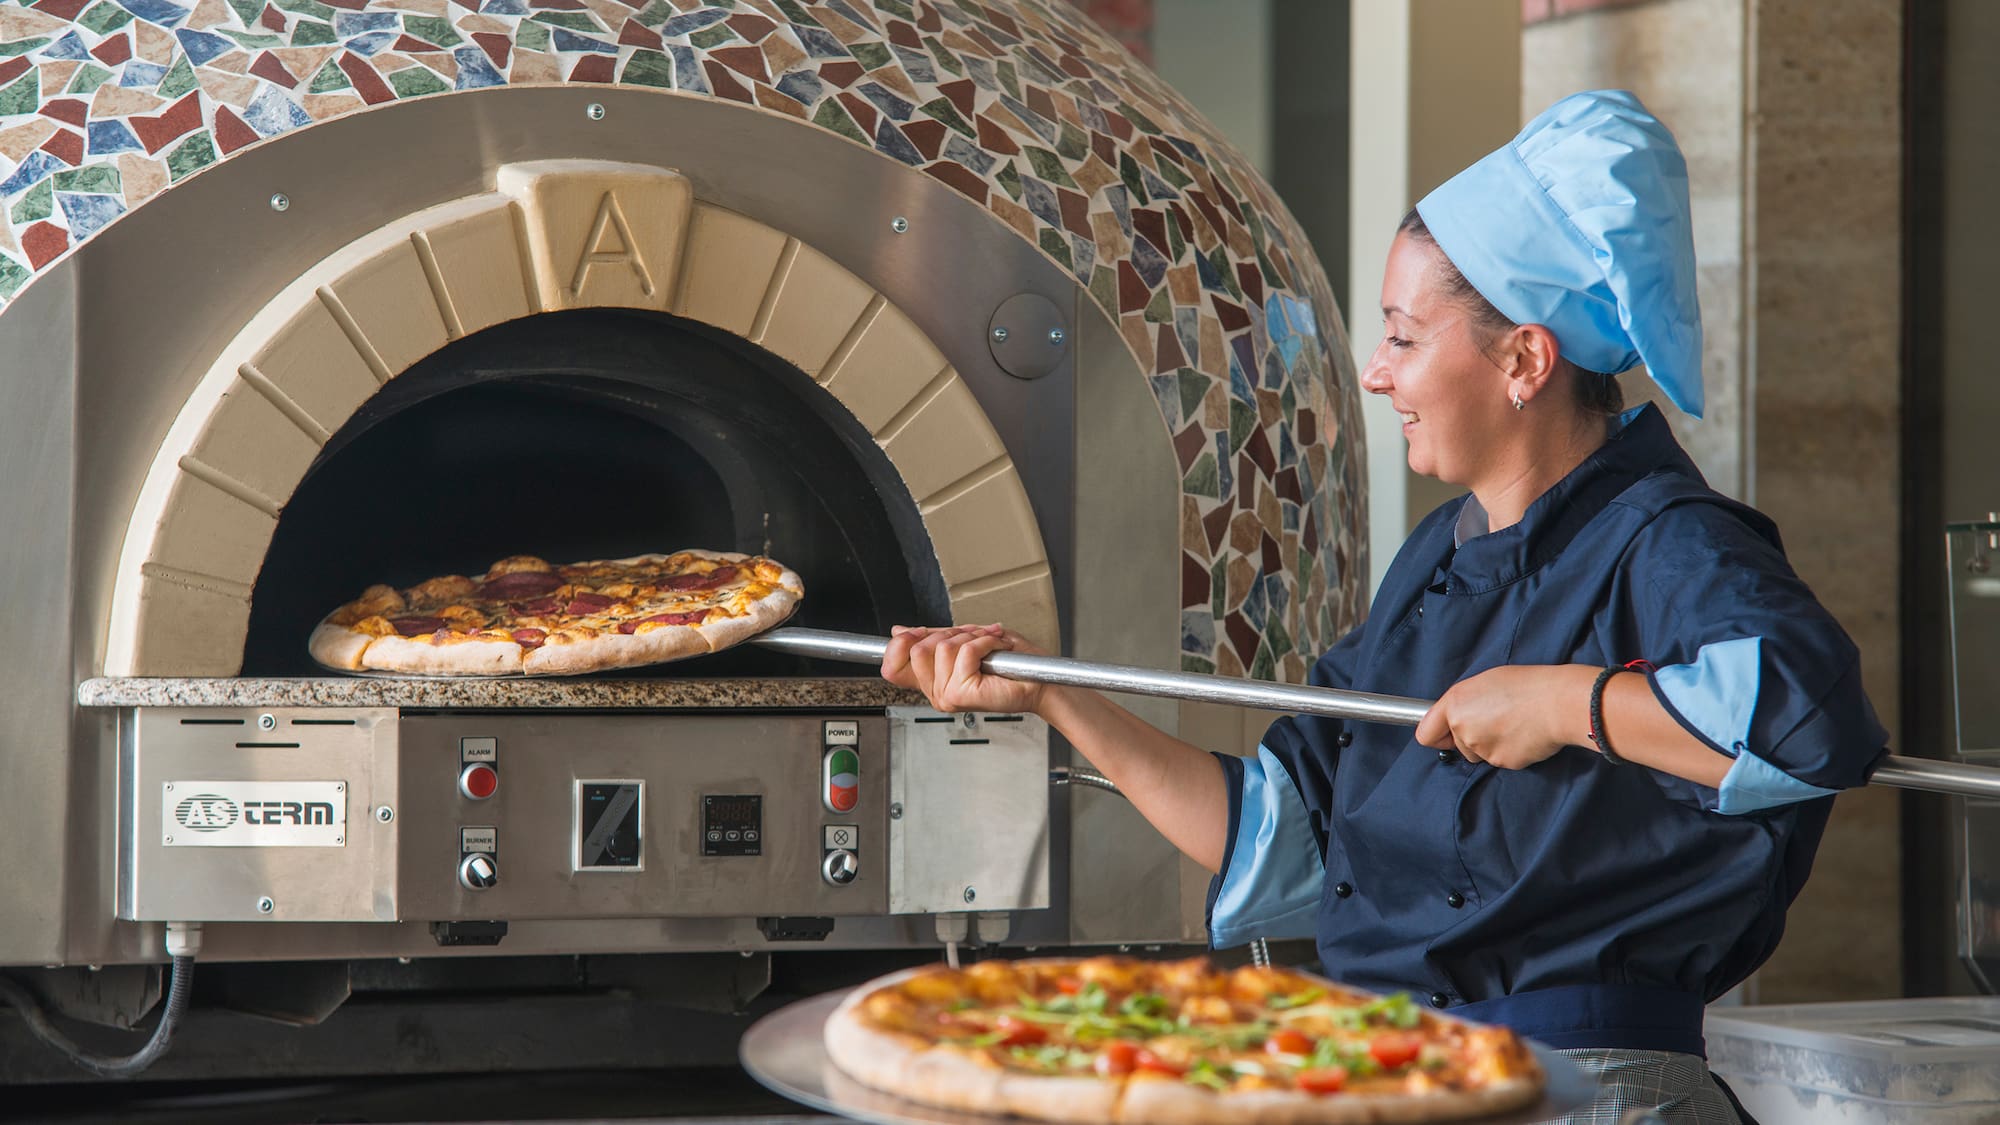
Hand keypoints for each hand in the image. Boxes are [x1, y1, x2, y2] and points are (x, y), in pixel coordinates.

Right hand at [880, 624, 1048, 714]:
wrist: (1038, 680)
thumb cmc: (1010, 663)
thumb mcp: (964, 641)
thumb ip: (932, 638)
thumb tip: (900, 632)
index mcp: (933, 682)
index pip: (892, 667)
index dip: (898, 645)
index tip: (914, 633)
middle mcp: (936, 693)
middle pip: (917, 649)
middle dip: (949, 633)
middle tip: (973, 638)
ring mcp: (947, 696)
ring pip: (942, 647)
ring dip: (972, 637)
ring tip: (989, 645)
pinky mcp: (962, 693)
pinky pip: (965, 652)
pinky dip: (985, 641)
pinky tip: (996, 648)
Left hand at [1414, 665, 1590, 769]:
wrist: (1558, 702)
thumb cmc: (1526, 685)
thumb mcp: (1485, 682)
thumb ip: (1464, 703)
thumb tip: (1458, 718)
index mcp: (1455, 704)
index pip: (1425, 734)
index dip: (1436, 736)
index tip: (1446, 735)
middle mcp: (1463, 729)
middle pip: (1458, 746)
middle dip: (1472, 738)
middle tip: (1497, 720)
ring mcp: (1482, 749)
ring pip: (1479, 755)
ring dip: (1490, 745)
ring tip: (1513, 725)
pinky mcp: (1502, 762)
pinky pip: (1500, 760)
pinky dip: (1510, 751)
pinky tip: (1523, 734)